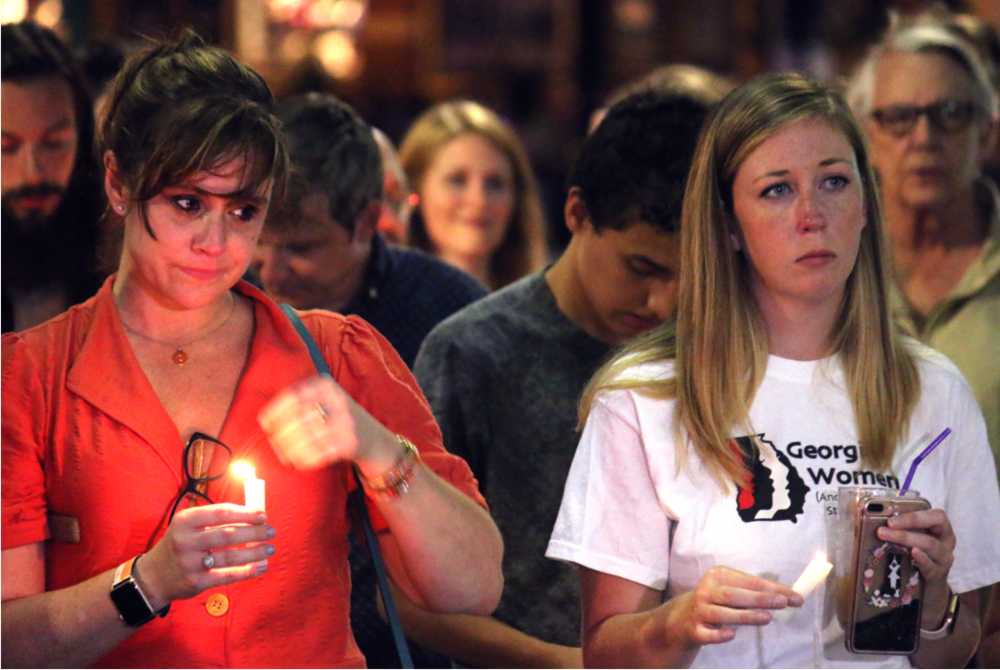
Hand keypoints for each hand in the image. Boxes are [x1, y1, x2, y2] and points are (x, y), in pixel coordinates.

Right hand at [138, 504, 274, 608]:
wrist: (154, 576)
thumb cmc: (180, 545)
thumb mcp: (188, 526)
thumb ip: (214, 519)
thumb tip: (252, 515)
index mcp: (185, 520)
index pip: (221, 512)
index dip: (245, 513)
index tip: (263, 515)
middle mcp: (186, 540)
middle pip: (228, 534)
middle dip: (254, 532)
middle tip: (271, 531)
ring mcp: (190, 563)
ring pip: (230, 557)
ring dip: (255, 552)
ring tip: (270, 548)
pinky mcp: (196, 582)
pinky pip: (227, 575)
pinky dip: (247, 571)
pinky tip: (261, 567)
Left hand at [258, 374, 397, 471]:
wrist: (375, 439)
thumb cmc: (340, 420)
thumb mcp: (326, 400)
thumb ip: (301, 403)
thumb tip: (265, 420)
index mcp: (326, 386)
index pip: (293, 396)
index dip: (275, 411)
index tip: (265, 424)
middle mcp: (337, 400)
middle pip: (298, 418)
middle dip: (281, 434)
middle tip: (274, 444)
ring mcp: (345, 422)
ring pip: (306, 437)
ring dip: (290, 449)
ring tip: (284, 455)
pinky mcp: (350, 443)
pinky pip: (318, 453)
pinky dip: (304, 459)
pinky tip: (299, 462)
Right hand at [666, 566, 803, 647]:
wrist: (681, 619)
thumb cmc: (715, 602)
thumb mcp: (729, 590)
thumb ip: (753, 592)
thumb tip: (786, 597)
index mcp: (717, 575)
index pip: (748, 581)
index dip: (772, 588)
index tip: (794, 597)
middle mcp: (706, 591)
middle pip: (733, 594)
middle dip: (759, 598)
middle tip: (783, 603)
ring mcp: (698, 611)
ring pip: (721, 613)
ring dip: (744, 615)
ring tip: (767, 618)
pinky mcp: (694, 630)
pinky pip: (707, 633)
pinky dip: (718, 634)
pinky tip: (731, 635)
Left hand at [878, 506, 955, 627]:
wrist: (926, 587)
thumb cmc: (914, 555)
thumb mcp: (908, 538)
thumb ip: (897, 527)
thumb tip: (867, 515)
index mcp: (939, 528)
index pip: (935, 515)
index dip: (914, 514)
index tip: (891, 518)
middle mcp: (946, 541)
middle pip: (935, 526)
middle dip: (909, 522)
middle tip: (885, 526)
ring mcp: (944, 559)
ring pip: (930, 545)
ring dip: (906, 538)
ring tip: (885, 535)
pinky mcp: (938, 575)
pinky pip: (931, 566)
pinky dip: (922, 559)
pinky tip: (912, 553)